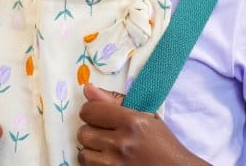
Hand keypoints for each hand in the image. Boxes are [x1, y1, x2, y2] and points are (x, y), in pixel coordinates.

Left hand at [77, 83, 206, 164]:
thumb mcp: (145, 117)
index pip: (90, 111)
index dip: (91, 112)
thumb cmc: (162, 143)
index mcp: (132, 122)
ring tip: (107, 150)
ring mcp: (115, 164)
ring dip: (92, 151)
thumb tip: (87, 88)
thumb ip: (115, 101)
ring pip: (83, 153)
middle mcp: (122, 143)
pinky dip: (95, 164)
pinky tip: (108, 161)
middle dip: (92, 132)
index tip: (97, 116)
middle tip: (106, 135)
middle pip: (84, 132)